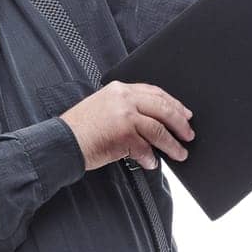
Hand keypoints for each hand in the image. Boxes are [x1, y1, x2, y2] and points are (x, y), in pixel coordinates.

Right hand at [59, 80, 194, 172]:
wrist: (62, 142)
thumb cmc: (80, 130)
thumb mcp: (102, 108)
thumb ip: (125, 109)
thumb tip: (151, 122)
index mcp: (119, 89)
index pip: (154, 92)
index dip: (173, 104)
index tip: (184, 113)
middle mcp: (124, 99)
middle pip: (162, 108)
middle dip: (179, 123)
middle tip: (189, 134)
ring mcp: (125, 115)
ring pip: (159, 129)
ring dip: (172, 144)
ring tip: (180, 153)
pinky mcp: (124, 134)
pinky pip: (146, 147)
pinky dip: (151, 157)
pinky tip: (152, 162)